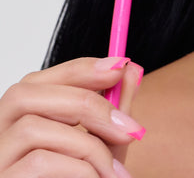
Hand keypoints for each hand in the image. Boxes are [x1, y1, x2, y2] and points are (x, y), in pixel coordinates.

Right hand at [0, 57, 143, 176]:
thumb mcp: (104, 143)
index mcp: (20, 117)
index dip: (80, 68)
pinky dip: (77, 169)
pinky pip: (37, 163)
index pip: (40, 77)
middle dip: (87, 102)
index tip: (120, 66)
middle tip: (130, 128)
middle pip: (27, 94)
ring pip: (32, 128)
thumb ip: (115, 106)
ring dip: (87, 145)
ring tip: (113, 173)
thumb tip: (133, 67)